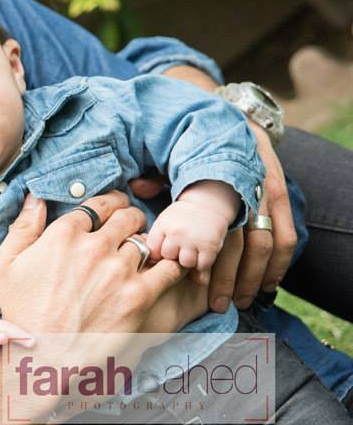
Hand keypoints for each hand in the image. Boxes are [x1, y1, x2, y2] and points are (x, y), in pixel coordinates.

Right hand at [0, 191, 194, 337]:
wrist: (43, 358)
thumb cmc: (21, 312)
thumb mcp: (4, 265)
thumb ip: (22, 227)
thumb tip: (35, 198)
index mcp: (63, 234)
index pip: (100, 204)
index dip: (111, 203)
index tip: (115, 209)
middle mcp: (94, 247)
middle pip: (128, 217)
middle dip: (132, 218)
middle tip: (132, 227)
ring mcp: (118, 271)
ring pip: (146, 240)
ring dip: (147, 243)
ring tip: (146, 252)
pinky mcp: (139, 296)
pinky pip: (168, 268)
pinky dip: (171, 263)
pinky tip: (166, 267)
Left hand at [130, 126, 297, 310]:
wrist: (235, 119)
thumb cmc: (198, 143)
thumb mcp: (176, 156)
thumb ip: (158, 175)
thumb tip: (138, 187)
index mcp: (215, 183)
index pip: (213, 231)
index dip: (206, 260)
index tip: (196, 284)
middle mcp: (243, 191)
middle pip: (237, 244)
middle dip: (228, 278)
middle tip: (218, 305)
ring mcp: (265, 195)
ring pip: (263, 245)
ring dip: (253, 277)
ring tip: (240, 301)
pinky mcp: (280, 197)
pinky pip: (286, 236)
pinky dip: (279, 263)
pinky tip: (268, 284)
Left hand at [147, 182, 237, 270]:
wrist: (206, 203)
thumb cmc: (181, 217)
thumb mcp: (165, 223)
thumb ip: (158, 242)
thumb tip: (153, 261)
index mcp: (162, 225)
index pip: (152, 251)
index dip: (158, 254)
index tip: (163, 251)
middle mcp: (176, 232)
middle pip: (168, 258)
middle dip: (173, 257)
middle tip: (180, 249)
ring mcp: (193, 239)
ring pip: (185, 264)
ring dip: (188, 262)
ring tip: (191, 252)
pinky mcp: (210, 246)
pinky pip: (202, 266)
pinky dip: (202, 264)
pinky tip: (202, 256)